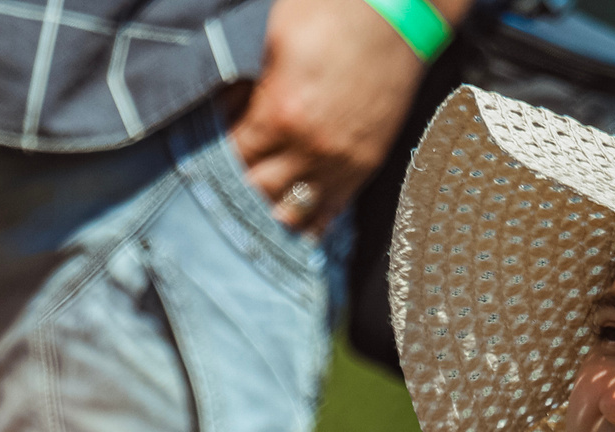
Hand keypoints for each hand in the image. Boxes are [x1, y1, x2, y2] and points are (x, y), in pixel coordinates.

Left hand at [228, 0, 437, 233]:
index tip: (214, 145)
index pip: (234, 155)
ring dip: (272, 209)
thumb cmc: (336, 13)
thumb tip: (232, 109)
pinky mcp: (367, 164)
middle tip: (228, 179)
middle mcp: (310, 149)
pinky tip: (296, 227)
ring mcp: (341, 161)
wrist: (400, 14)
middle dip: (240, 186)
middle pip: (259, 191)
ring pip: (295, 211)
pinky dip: (311, 220)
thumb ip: (252, 83)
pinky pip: (333, 209)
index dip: (217, 151)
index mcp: (281, 114)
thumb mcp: (277, 39)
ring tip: (257, 206)